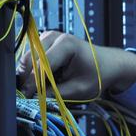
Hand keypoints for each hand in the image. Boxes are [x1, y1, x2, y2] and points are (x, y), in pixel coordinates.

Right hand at [17, 31, 135, 99]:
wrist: (108, 63)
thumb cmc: (98, 74)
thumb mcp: (80, 89)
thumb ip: (57, 93)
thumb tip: (35, 98)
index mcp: (65, 44)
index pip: (41, 65)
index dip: (32, 83)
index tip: (27, 98)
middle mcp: (54, 36)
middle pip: (30, 59)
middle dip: (28, 79)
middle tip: (28, 96)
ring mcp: (48, 37)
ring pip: (28, 59)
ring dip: (31, 75)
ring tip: (43, 88)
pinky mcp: (45, 42)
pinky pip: (32, 58)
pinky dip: (35, 71)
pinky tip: (46, 80)